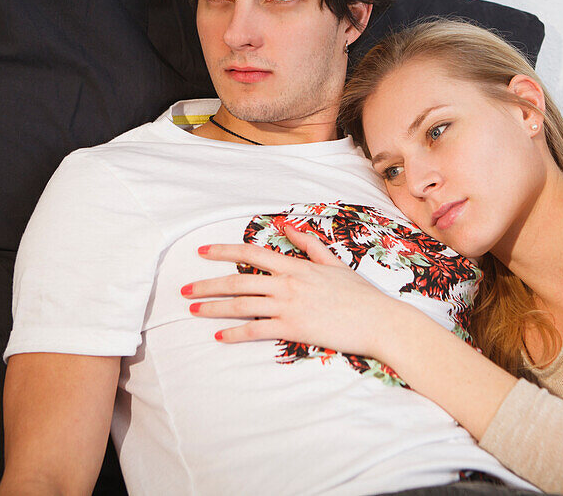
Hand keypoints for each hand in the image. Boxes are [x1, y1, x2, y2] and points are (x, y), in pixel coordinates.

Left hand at [181, 224, 401, 358]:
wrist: (378, 320)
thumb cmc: (359, 294)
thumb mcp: (334, 263)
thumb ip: (309, 245)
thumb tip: (287, 226)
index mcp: (296, 266)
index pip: (252, 253)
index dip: (224, 251)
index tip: (202, 252)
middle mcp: (288, 284)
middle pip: (238, 281)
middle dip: (207, 285)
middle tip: (184, 290)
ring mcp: (289, 307)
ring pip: (242, 305)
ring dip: (214, 308)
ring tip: (193, 310)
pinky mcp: (293, 329)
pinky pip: (256, 330)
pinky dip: (235, 333)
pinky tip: (219, 335)